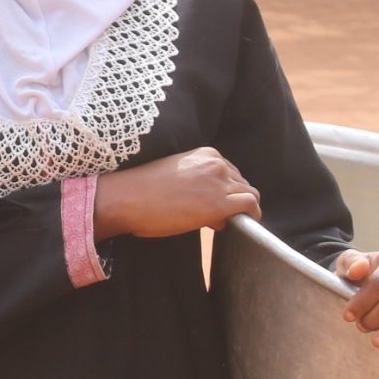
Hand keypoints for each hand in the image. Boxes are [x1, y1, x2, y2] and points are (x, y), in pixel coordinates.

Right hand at [94, 147, 259, 240]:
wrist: (127, 198)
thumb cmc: (142, 190)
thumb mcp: (175, 176)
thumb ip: (197, 183)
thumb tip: (211, 205)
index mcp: (205, 153)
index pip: (230, 171)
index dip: (224, 189)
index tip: (212, 202)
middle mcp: (216, 163)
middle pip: (241, 183)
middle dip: (232, 200)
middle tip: (213, 216)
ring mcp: (220, 182)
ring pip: (249, 194)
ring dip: (240, 209)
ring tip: (220, 222)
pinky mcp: (220, 203)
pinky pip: (251, 206)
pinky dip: (252, 215)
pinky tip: (242, 224)